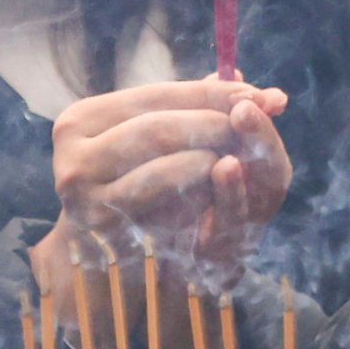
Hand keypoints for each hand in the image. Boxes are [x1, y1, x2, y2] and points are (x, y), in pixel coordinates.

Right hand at [44, 75, 291, 284]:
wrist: (112, 255)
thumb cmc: (143, 182)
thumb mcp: (164, 141)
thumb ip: (205, 111)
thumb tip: (275, 97)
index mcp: (81, 121)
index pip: (156, 96)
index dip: (210, 93)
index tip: (255, 93)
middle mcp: (74, 157)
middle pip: (158, 127)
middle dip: (213, 121)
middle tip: (253, 121)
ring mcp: (85, 197)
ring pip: (162, 163)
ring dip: (207, 155)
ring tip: (232, 156)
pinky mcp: (107, 231)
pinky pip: (166, 201)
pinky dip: (198, 188)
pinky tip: (217, 183)